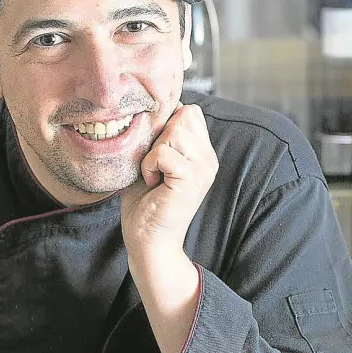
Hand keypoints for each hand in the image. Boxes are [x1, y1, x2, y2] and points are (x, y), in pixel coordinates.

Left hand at [119, 103, 216, 265]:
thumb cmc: (143, 204)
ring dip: (153, 151)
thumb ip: (155, 136)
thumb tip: (149, 110)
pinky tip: (151, 183)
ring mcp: (203, 169)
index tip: (152, 151)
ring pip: (174, 130)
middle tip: (153, 165)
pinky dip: (149, 165)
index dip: (164, 122)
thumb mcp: (149, 161)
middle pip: (184, 114)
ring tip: (152, 174)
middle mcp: (208, 159)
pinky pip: (163, 152)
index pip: (189, 112)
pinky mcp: (191, 180)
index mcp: (201, 153)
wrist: (148, 242)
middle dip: (159, 135)